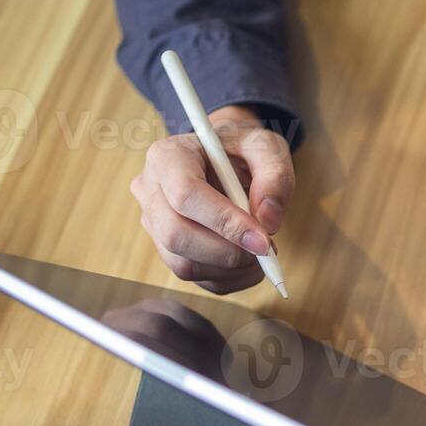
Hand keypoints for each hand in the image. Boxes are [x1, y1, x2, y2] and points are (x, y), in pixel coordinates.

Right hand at [130, 104, 292, 293]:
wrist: (227, 158)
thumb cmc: (244, 148)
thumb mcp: (267, 148)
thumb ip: (275, 177)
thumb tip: (268, 222)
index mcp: (168, 156)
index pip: (185, 195)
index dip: (225, 222)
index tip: (262, 239)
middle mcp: (150, 190)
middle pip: (176, 235)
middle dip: (228, 252)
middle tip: (266, 249)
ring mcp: (153, 223)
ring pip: (183, 264)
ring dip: (231, 268)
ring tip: (261, 252)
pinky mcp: (166, 249)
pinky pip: (195, 278)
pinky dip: (229, 278)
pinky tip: (249, 261)